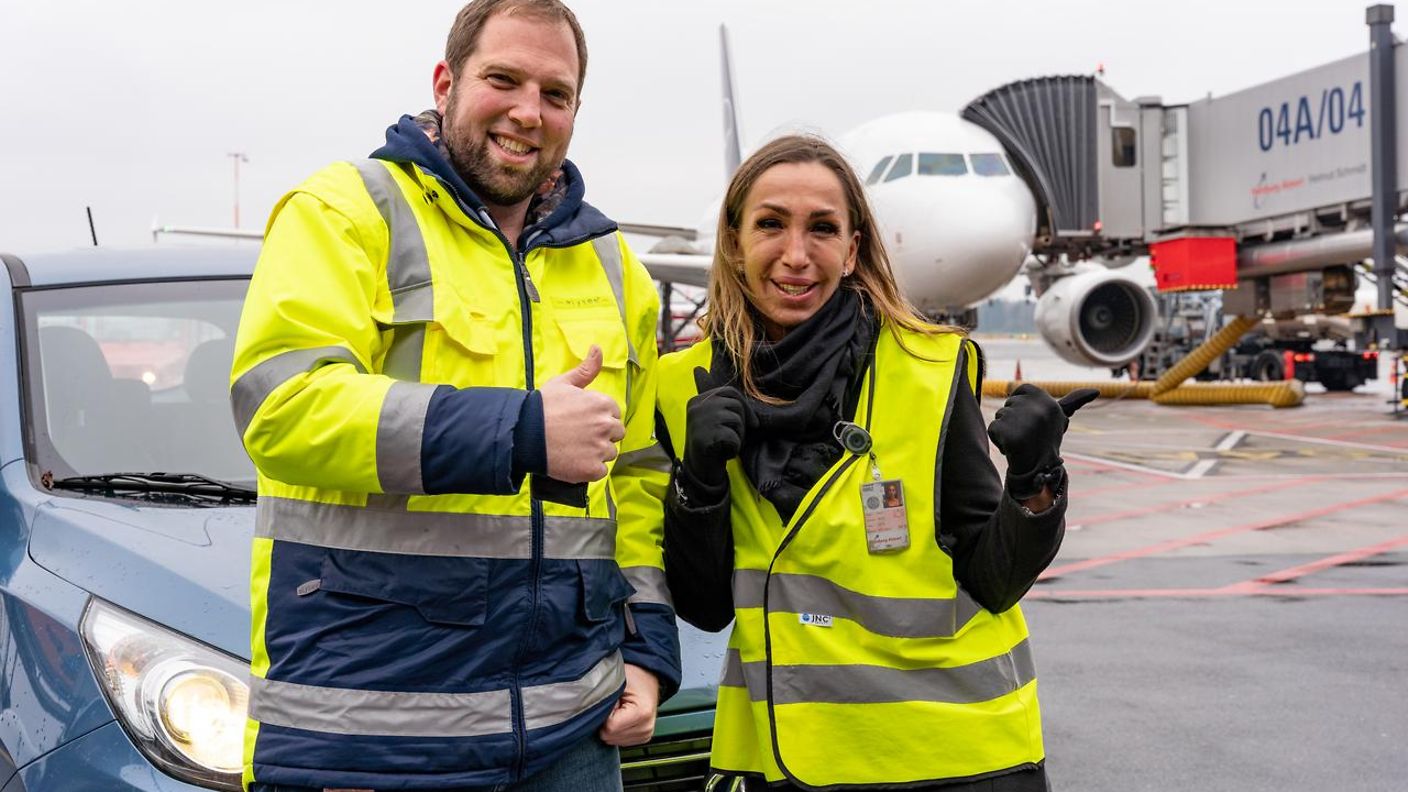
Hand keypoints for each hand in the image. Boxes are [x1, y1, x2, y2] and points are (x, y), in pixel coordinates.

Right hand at [540, 345, 625, 482]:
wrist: (523, 434)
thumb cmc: (542, 407)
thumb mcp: (564, 383)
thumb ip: (586, 369)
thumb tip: (597, 348)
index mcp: (602, 404)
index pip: (614, 414)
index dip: (599, 418)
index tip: (584, 422)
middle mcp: (605, 425)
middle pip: (616, 433)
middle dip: (602, 435)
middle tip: (580, 436)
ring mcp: (600, 449)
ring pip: (609, 453)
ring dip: (596, 453)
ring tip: (574, 449)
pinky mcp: (592, 469)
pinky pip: (600, 471)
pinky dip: (589, 469)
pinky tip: (574, 461)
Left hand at [598, 663, 659, 746]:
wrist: (646, 675)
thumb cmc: (632, 675)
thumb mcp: (616, 681)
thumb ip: (603, 699)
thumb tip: (590, 714)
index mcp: (642, 713)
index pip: (609, 728)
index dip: (604, 714)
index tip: (611, 701)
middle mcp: (646, 727)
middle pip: (610, 736)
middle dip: (606, 721)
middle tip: (615, 705)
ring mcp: (645, 734)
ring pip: (613, 741)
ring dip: (611, 726)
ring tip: (619, 709)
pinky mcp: (643, 737)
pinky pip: (620, 741)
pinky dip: (617, 730)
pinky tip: (622, 717)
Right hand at [681, 366, 753, 492]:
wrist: (700, 471)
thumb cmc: (712, 443)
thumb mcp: (714, 418)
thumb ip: (721, 402)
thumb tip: (703, 369)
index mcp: (697, 400)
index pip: (729, 392)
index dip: (745, 408)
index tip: (753, 424)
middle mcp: (696, 406)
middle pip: (735, 404)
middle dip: (742, 423)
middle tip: (734, 438)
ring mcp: (699, 421)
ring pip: (736, 420)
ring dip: (738, 436)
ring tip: (726, 445)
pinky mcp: (705, 436)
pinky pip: (734, 437)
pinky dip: (734, 448)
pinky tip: (723, 453)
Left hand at [986, 385, 1097, 499]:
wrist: (1039, 470)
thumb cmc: (1046, 441)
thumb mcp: (1060, 417)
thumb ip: (1074, 401)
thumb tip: (1096, 390)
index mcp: (1047, 400)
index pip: (1019, 391)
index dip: (1022, 407)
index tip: (1035, 422)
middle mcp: (1036, 408)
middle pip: (1008, 404)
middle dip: (1014, 419)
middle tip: (1029, 435)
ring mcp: (1021, 420)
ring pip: (1000, 416)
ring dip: (1006, 430)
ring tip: (1022, 442)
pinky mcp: (1006, 433)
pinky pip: (993, 429)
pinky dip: (999, 440)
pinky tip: (1012, 449)